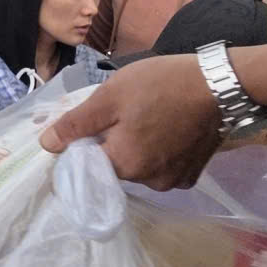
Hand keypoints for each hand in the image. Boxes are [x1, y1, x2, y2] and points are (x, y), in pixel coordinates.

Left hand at [39, 55, 222, 189]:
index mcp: (124, 166)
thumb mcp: (109, 97)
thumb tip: (46, 146)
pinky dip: (159, 151)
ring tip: (148, 117)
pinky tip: (166, 128)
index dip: (85, 142)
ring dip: (136, 146)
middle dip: (112, 142)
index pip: (87, 164)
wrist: (220, 84)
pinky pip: (162, 166)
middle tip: (125, 111)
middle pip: (115, 165)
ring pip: (139, 165)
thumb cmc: (160, 85)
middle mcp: (149, 183)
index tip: (96, 119)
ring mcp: (174, 180)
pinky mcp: (193, 173)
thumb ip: (75, 125)